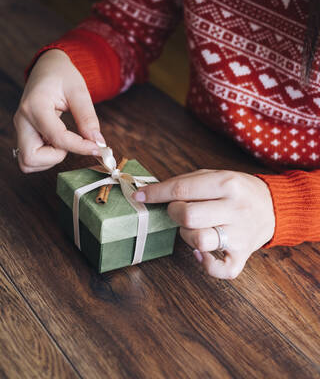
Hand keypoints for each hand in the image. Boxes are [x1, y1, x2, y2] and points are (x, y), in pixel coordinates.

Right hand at [13, 49, 105, 172]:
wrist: (48, 68)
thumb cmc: (62, 76)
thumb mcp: (79, 91)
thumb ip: (87, 117)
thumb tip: (97, 142)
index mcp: (35, 106)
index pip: (57, 137)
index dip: (80, 147)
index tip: (97, 147)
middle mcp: (23, 120)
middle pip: (31, 158)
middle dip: (56, 157)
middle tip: (73, 142)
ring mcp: (21, 128)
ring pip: (28, 162)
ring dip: (50, 159)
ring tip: (65, 141)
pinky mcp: (24, 133)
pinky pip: (30, 158)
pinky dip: (46, 158)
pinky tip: (58, 142)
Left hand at [132, 169, 274, 278]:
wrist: (273, 206)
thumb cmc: (237, 190)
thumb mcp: (216, 175)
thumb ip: (186, 182)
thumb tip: (150, 191)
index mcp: (227, 184)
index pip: (182, 189)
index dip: (156, 194)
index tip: (140, 196)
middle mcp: (235, 208)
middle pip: (188, 216)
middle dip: (173, 213)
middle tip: (177, 211)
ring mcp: (240, 234)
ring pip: (200, 241)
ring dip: (186, 235)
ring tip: (192, 229)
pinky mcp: (244, 255)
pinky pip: (220, 269)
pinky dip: (205, 264)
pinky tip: (202, 252)